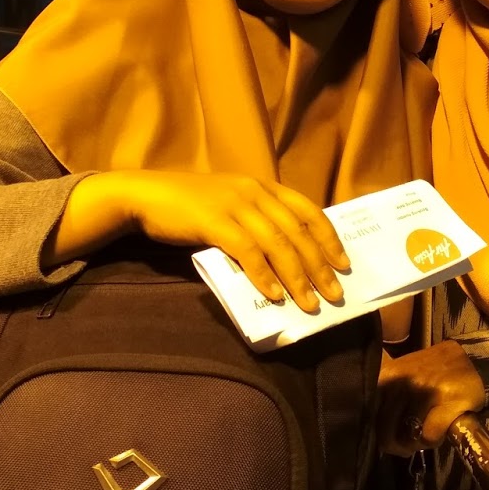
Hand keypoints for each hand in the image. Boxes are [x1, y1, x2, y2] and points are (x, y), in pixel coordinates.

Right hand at [103, 170, 349, 311]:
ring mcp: (234, 205)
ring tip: (308, 303)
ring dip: (296, 277)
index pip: (308, 210)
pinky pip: (246, 251)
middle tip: (334, 294)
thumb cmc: (188, 206)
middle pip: (298, 231)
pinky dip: (263, 275)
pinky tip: (273, 294)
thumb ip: (256, 222)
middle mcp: (254, 191)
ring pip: (277, 243)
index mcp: (263, 186)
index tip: (343, 264)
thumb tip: (285, 259)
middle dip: (319, 266)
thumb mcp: (231, 205)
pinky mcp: (213, 221)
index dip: (329, 238)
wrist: (145, 196)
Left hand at [377, 342, 487, 456]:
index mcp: (387, 376)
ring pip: (410, 437)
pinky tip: (441, 430)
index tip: (386, 439)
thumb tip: (377, 435)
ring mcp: (425, 390)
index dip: (378, 433)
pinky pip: (430, 436)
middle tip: (406, 447)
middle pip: (386, 432)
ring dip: (418, 443)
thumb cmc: (432, 373)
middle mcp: (402, 382)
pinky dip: (434, 439)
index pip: (369, 414)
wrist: (471, 359)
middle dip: (397, 446)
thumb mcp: (402, 378)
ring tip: (427, 433)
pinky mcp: (448, 400)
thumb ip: (386, 401)